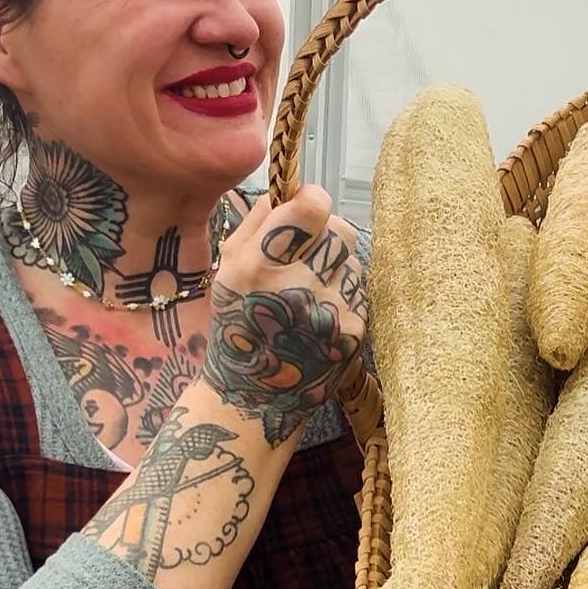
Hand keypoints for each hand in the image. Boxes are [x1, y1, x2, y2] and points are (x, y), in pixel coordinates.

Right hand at [202, 185, 367, 445]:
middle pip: (342, 230)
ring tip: (309, 296)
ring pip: (354, 261)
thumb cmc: (238, 326)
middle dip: (326, 237)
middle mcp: (296, 289)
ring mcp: (330, 313)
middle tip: (306, 259)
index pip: (313, 207)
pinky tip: (320, 319)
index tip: (305, 211)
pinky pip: (359, 293)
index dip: (312, 203)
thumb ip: (254, 224)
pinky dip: (344, 299)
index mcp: (259, 266)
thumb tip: (286, 190)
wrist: (255, 398)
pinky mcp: (353, 334)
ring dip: (336, 270)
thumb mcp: (228, 271)